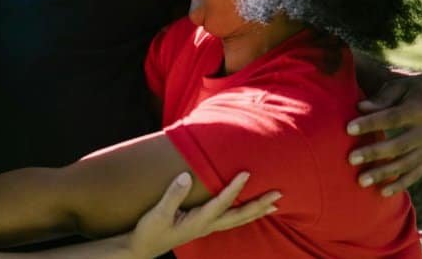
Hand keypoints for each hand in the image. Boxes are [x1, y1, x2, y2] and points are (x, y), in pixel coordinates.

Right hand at [127, 172, 279, 257]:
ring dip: (256, 212)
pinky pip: (229, 221)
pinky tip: (246, 212)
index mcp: (199, 221)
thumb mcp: (159, 212)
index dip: (234, 188)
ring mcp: (206, 228)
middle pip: (239, 215)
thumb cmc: (150, 230)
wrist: (143, 248)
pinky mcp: (202, 227)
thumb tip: (186, 175)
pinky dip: (243, 215)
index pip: (222, 202)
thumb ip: (173, 194)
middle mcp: (207, 226)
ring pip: (237, 220)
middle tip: (278, 194)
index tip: (247, 173)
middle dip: (259, 205)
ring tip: (273, 205)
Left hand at [346, 72, 421, 195]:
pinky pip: (416, 174)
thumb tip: (360, 107)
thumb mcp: (398, 86)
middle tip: (350, 159)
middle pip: (400, 144)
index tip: (348, 128)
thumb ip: (381, 98)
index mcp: (421, 107)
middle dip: (375, 153)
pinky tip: (382, 192)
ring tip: (361, 180)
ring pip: (407, 163)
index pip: (393, 117)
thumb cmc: (409, 90)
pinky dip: (400, 184)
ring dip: (384, 173)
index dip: (371, 123)